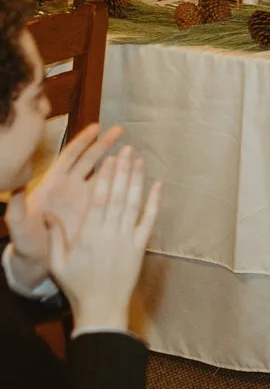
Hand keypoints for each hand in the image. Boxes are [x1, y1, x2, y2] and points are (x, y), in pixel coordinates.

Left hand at [6, 124, 125, 288]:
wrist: (37, 261)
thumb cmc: (26, 242)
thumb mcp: (18, 226)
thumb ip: (16, 209)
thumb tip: (14, 189)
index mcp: (53, 186)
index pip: (69, 157)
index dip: (82, 142)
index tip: (97, 128)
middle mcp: (70, 188)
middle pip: (90, 160)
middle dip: (105, 144)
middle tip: (121, 130)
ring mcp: (84, 200)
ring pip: (104, 175)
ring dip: (118, 163)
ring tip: (133, 152)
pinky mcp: (94, 213)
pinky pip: (112, 196)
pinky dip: (123, 188)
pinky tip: (137, 181)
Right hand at [46, 148, 161, 332]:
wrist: (102, 308)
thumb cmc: (77, 285)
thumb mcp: (59, 262)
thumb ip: (55, 236)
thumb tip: (48, 213)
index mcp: (88, 236)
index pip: (98, 200)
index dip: (105, 178)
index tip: (109, 160)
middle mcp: (109, 234)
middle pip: (117, 197)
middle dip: (123, 172)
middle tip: (127, 149)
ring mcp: (127, 240)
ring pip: (133, 205)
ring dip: (138, 181)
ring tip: (140, 161)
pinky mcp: (140, 247)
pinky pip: (149, 221)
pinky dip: (154, 203)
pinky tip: (158, 186)